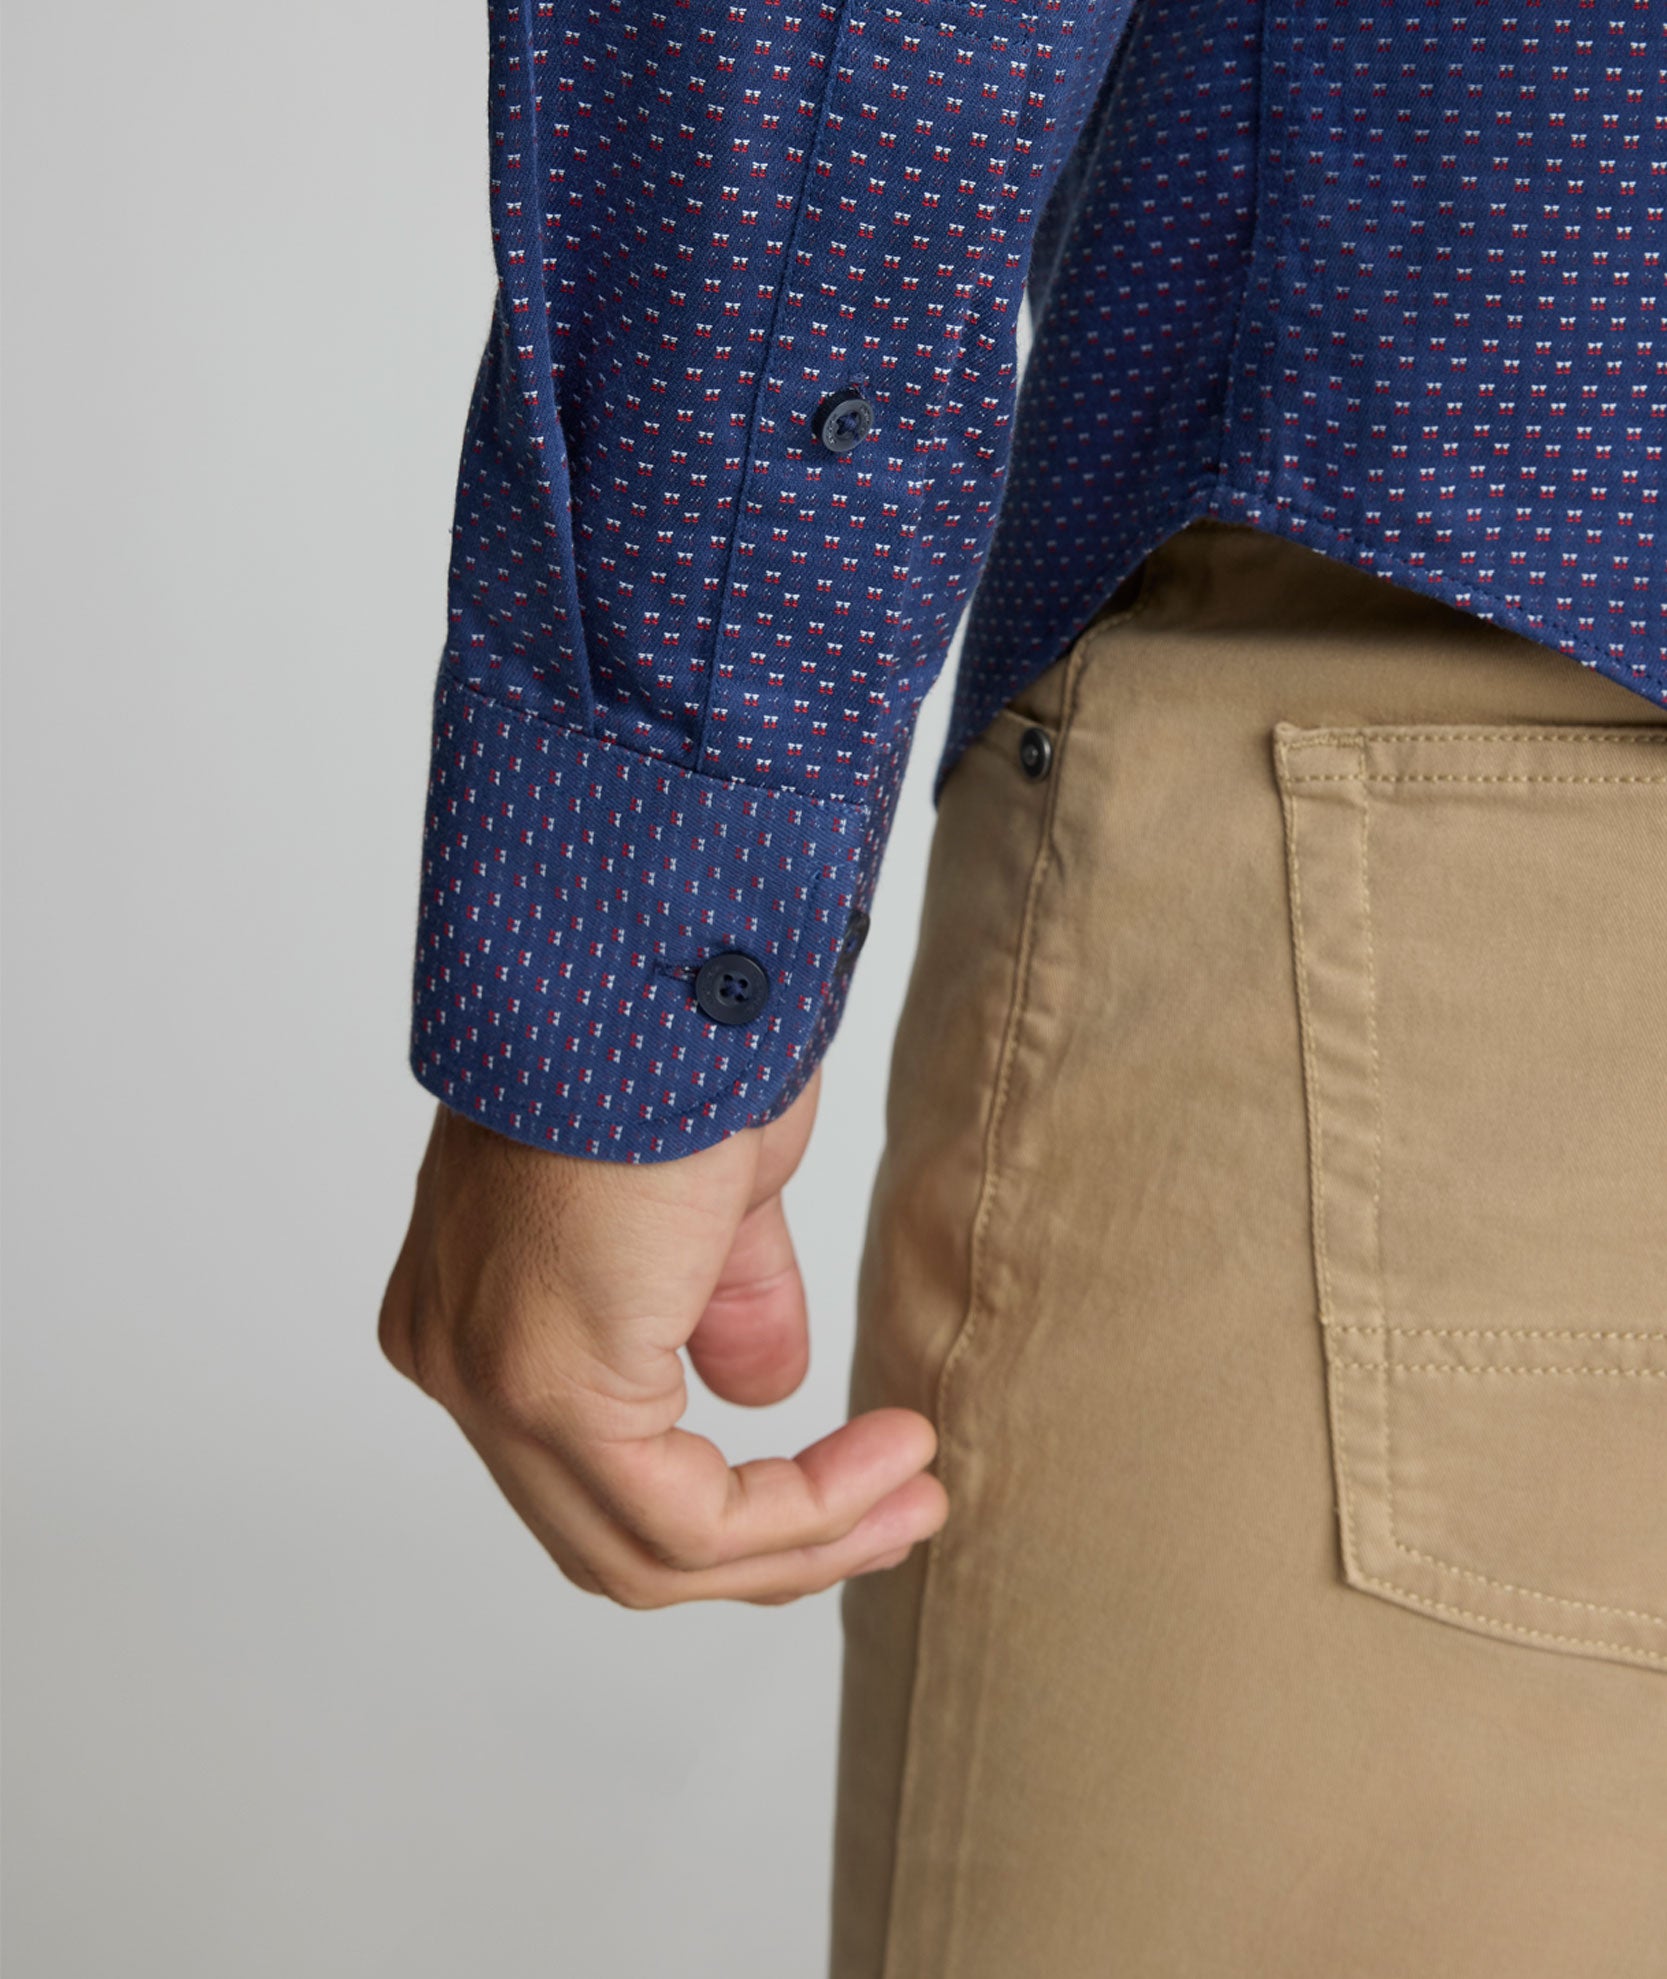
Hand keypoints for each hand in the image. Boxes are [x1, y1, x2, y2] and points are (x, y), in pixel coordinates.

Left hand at [378, 1069, 947, 1605]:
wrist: (651, 964)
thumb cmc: (671, 1035)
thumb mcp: (709, 1202)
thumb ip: (720, 1306)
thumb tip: (764, 1391)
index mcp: (477, 1306)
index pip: (597, 1470)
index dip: (736, 1500)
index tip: (862, 1472)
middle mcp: (457, 1356)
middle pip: (612, 1532)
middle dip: (774, 1543)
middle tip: (899, 1510)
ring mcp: (485, 1377)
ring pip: (644, 1550)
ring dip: (802, 1540)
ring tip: (912, 1498)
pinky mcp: (542, 1385)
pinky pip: (681, 1521)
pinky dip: (800, 1514)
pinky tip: (885, 1464)